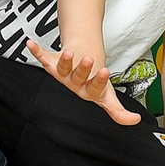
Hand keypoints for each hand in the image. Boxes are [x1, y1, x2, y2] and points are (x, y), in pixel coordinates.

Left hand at [27, 39, 142, 124]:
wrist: (81, 65)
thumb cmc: (93, 81)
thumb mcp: (107, 96)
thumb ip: (118, 110)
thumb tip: (134, 121)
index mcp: (87, 92)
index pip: (94, 88)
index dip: (98, 80)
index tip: (105, 71)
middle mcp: (73, 83)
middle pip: (78, 76)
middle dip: (83, 68)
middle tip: (88, 59)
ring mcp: (62, 73)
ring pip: (62, 68)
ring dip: (65, 60)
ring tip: (68, 52)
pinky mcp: (51, 63)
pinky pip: (43, 57)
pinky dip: (36, 51)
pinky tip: (30, 44)